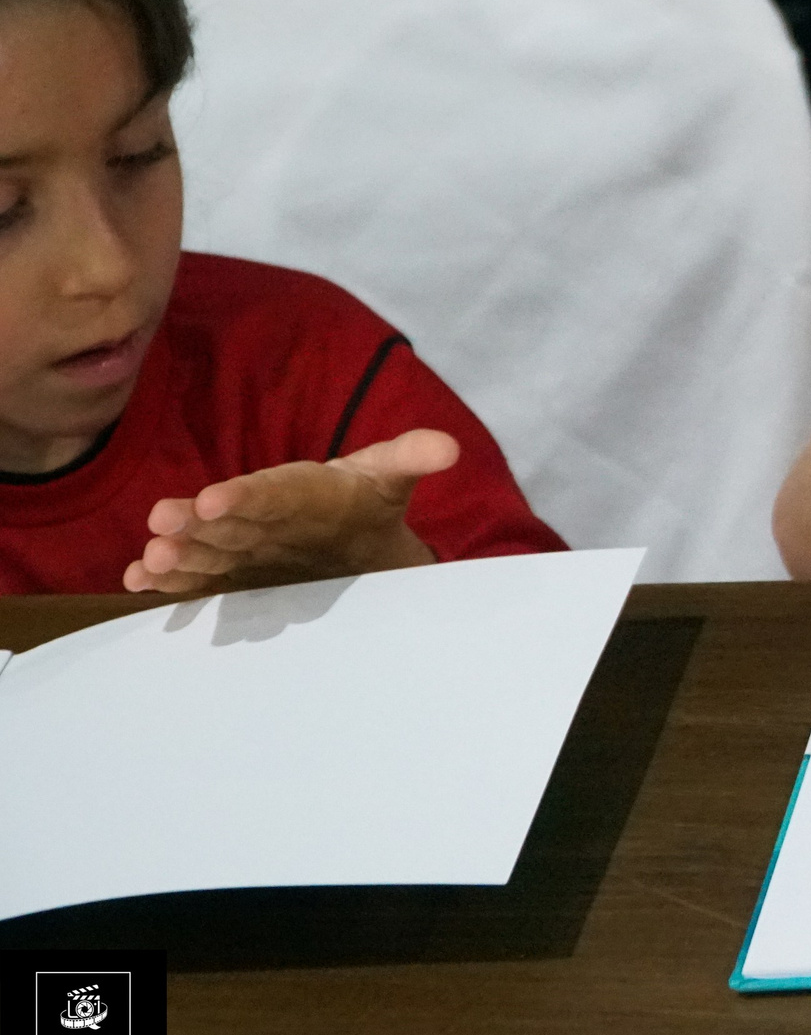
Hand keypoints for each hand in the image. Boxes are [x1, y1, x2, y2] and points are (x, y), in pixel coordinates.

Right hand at [123, 428, 460, 595]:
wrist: (353, 534)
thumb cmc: (363, 501)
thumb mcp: (389, 477)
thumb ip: (411, 459)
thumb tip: (448, 448)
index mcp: (296, 489)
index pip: (270, 492)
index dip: (244, 496)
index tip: (216, 500)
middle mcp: (260, 517)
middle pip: (226, 521)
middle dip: (194, 525)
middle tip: (163, 523)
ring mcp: (242, 547)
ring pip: (206, 550)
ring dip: (179, 556)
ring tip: (151, 561)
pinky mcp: (232, 575)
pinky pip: (198, 578)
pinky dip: (169, 584)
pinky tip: (138, 587)